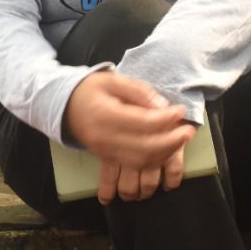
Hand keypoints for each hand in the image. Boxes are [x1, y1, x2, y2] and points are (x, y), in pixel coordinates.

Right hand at [64, 71, 194, 204]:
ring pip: (140, 162)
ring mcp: (105, 152)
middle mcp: (105, 138)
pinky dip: (150, 168)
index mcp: (106, 116)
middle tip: (188, 131)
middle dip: (172, 141)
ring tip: (179, 142)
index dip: (166, 119)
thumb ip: (138, 91)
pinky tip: (163, 160)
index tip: (180, 111)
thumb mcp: (112, 80)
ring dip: (164, 156)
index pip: (143, 122)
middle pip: (145, 147)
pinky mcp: (106, 159)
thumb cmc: (88, 90)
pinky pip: (131, 169)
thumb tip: (162, 106)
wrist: (62, 107)